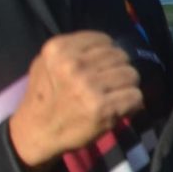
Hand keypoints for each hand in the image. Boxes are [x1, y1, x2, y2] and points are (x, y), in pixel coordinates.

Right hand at [7, 31, 142, 171]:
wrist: (36, 132)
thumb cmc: (44, 97)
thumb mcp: (46, 63)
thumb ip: (74, 50)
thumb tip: (112, 46)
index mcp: (58, 49)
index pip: (104, 40)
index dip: (108, 53)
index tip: (102, 65)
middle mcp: (74, 65)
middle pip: (121, 56)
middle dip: (118, 69)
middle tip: (109, 83)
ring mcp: (89, 86)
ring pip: (131, 74)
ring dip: (127, 86)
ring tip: (114, 94)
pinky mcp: (103, 107)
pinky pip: (136, 96)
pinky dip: (132, 103)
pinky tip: (119, 107)